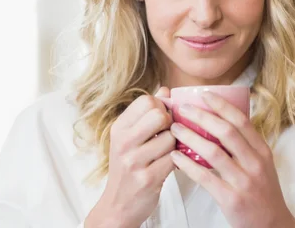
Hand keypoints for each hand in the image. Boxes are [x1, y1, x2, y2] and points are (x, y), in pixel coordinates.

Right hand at [85, 87, 175, 227]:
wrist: (117, 205)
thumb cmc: (128, 167)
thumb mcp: (129, 138)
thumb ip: (147, 113)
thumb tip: (165, 90)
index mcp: (119, 128)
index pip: (147, 100)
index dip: (161, 106)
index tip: (161, 119)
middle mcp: (123, 142)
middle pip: (159, 114)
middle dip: (170, 123)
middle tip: (167, 134)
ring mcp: (134, 161)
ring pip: (170, 137)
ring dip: (175, 145)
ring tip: (167, 152)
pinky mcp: (147, 179)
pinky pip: (174, 159)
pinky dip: (177, 161)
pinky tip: (170, 165)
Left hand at [169, 91, 294, 227]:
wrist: (272, 225)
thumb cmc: (262, 190)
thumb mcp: (262, 163)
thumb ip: (245, 144)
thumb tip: (220, 119)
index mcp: (262, 150)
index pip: (241, 120)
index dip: (221, 105)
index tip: (204, 94)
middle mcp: (255, 163)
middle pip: (226, 132)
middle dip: (202, 116)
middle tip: (183, 109)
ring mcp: (243, 181)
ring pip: (213, 152)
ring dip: (190, 137)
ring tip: (174, 129)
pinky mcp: (231, 199)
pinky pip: (205, 177)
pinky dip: (188, 165)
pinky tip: (175, 157)